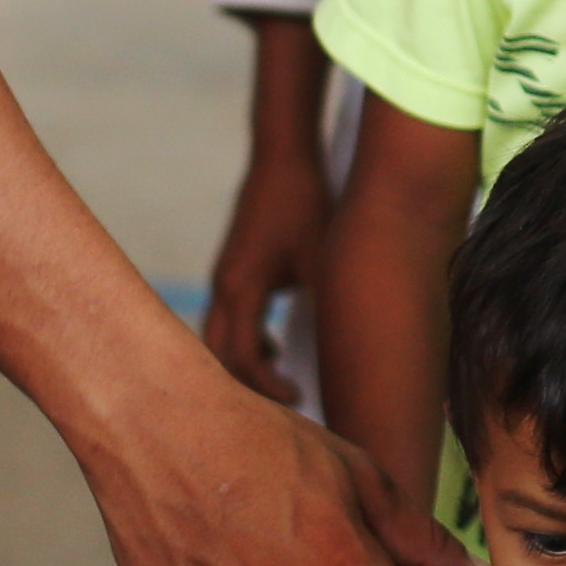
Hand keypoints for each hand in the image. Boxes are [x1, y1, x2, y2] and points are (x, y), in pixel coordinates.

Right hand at [202, 140, 328, 407]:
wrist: (283, 158)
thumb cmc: (305, 204)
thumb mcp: (324, 258)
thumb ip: (326, 305)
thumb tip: (346, 353)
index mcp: (242, 288)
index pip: (243, 358)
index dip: (268, 387)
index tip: (299, 399)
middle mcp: (224, 286)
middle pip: (219, 356)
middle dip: (246, 386)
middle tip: (282, 408)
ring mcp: (224, 277)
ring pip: (219, 339)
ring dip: (243, 364)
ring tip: (278, 383)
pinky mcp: (232, 269)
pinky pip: (228, 319)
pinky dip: (245, 341)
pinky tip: (273, 347)